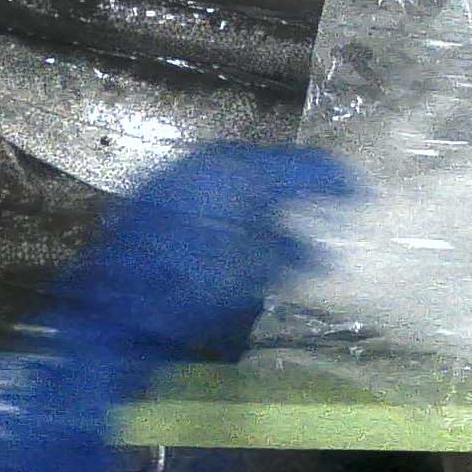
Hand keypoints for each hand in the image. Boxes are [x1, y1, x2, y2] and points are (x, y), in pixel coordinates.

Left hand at [51, 144, 356, 359]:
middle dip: (299, 188)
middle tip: (324, 211)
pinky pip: (209, 189)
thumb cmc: (192, 291)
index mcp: (239, 171)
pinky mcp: (155, 194)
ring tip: (287, 224)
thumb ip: (290, 252)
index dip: (335, 181)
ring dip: (265, 196)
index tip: (357, 198)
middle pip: (269, 165)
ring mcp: (177, 175)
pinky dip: (233, 204)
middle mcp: (207, 161)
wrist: (115, 310)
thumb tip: (317, 249)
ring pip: (237, 175)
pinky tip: (241, 230)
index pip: (303, 164)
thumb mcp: (253, 275)